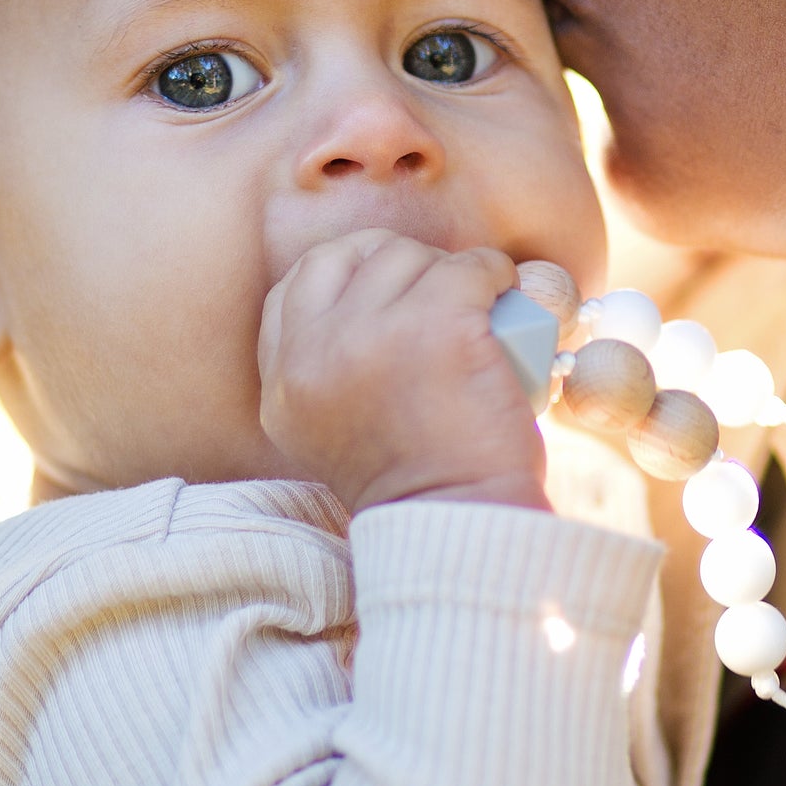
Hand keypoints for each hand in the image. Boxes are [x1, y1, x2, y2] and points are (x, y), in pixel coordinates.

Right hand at [258, 230, 544, 514]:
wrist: (461, 527)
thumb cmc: (414, 485)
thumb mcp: (328, 432)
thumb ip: (323, 370)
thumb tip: (365, 300)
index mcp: (282, 386)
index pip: (293, 286)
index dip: (344, 274)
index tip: (385, 291)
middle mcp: (314, 355)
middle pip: (350, 258)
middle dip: (398, 266)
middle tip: (437, 296)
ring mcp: (374, 334)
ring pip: (411, 257)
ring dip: (449, 271)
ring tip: (476, 303)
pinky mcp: (439, 325)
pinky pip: (469, 268)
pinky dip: (493, 274)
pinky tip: (503, 294)